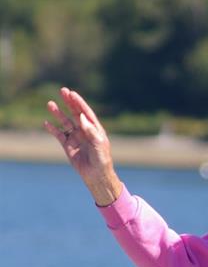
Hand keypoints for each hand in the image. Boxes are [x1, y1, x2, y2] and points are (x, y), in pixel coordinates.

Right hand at [44, 87, 121, 204]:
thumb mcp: (99, 144)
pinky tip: (46, 123)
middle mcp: (85, 131)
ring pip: (65, 122)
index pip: (85, 112)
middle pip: (75, 113)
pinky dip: (53, 129)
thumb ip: (91, 131)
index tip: (72, 93)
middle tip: (62, 90)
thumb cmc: (102, 160)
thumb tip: (81, 117)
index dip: (79, 102)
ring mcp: (76, 138)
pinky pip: (59, 135)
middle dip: (69, 102)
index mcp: (94, 129)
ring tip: (50, 104)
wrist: (96, 176)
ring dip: (58, 113)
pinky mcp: (68, 146)